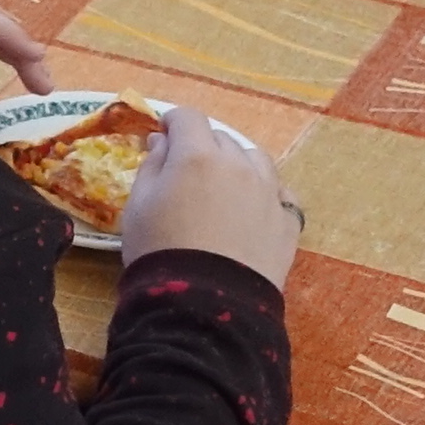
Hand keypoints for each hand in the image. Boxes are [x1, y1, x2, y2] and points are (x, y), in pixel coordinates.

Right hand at [120, 107, 300, 282]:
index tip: (163, 136)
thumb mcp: (137, 206)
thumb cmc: (159, 252)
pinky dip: (264, 193)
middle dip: (202, 146)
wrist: (203, 306)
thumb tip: (162, 141)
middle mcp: (239, 165)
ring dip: (237, 165)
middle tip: (186, 173)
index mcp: (198, 155)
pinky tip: (253, 209)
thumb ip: (151, 166)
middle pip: (221, 138)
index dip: (173, 123)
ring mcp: (268, 192)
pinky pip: (279, 194)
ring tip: (223, 188)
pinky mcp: (287, 222)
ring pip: (255, 160)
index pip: (188, 118)